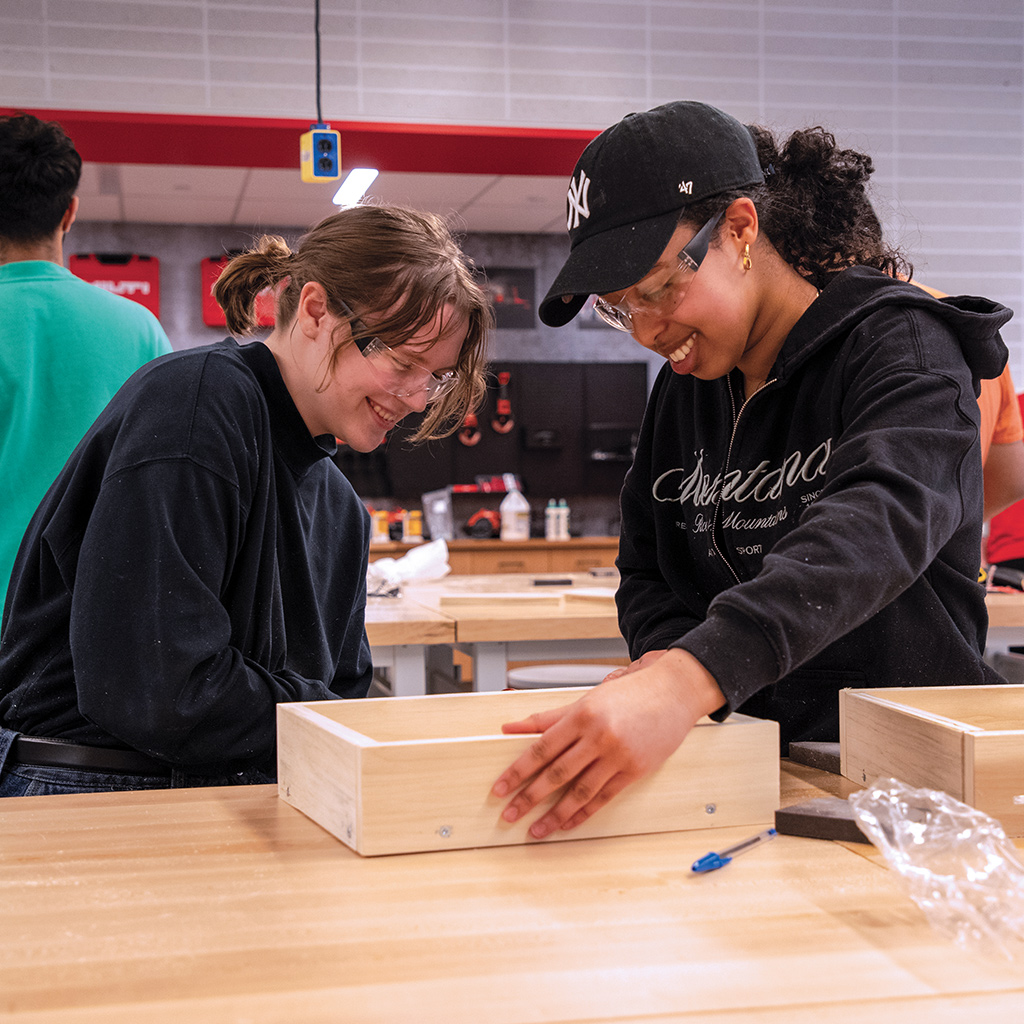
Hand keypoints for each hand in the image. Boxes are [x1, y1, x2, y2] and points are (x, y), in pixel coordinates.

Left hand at [491, 648, 724, 838]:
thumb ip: (546, 717)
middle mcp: (599, 736)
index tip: (501, 787)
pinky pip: (604, 798)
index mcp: (582, 715)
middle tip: (509, 814)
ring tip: (536, 829)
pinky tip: (567, 823)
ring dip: (554, 814)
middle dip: (529, 797)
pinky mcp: (635, 770)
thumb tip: (510, 727)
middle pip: (557, 773)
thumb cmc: (629, 694)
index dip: (518, 771)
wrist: (673, 692)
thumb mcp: (585, 700)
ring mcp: (618, 755)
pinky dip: (583, 814)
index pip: (541, 748)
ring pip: (580, 791)